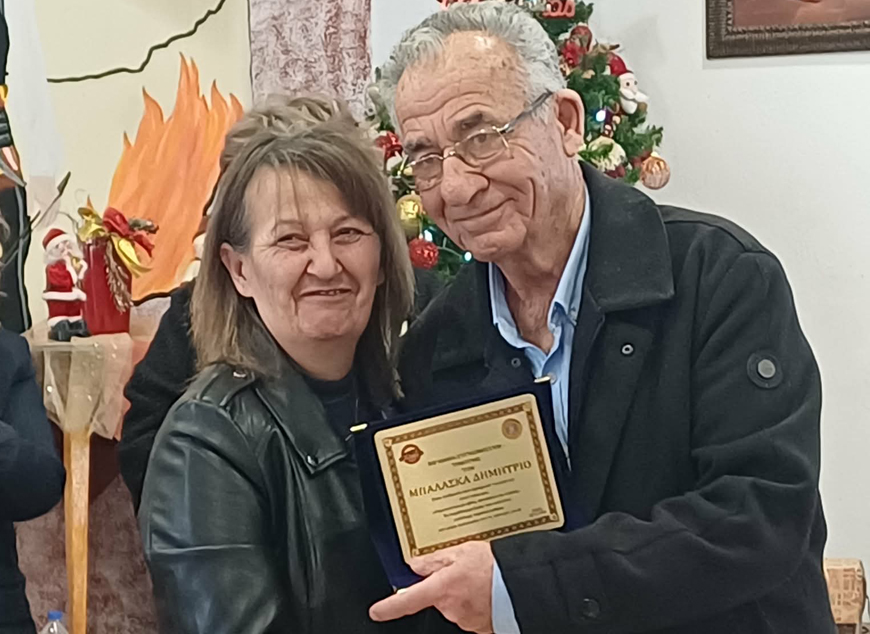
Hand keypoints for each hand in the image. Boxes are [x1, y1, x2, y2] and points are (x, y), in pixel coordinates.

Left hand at [369, 541, 494, 632]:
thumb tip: (417, 564)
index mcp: (442, 588)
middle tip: (465, 571)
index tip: (376, 612)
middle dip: (447, 586)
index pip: (408, 600)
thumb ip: (436, 559)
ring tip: (482, 579)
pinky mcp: (481, 627)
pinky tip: (490, 592)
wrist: (525, 586)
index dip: (389, 608)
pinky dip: (477, 604)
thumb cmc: (497, 567)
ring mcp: (466, 620)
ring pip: (456, 605)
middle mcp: (451, 608)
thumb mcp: (463, 551)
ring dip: (464, 594)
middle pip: (438, 598)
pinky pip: (472, 614)